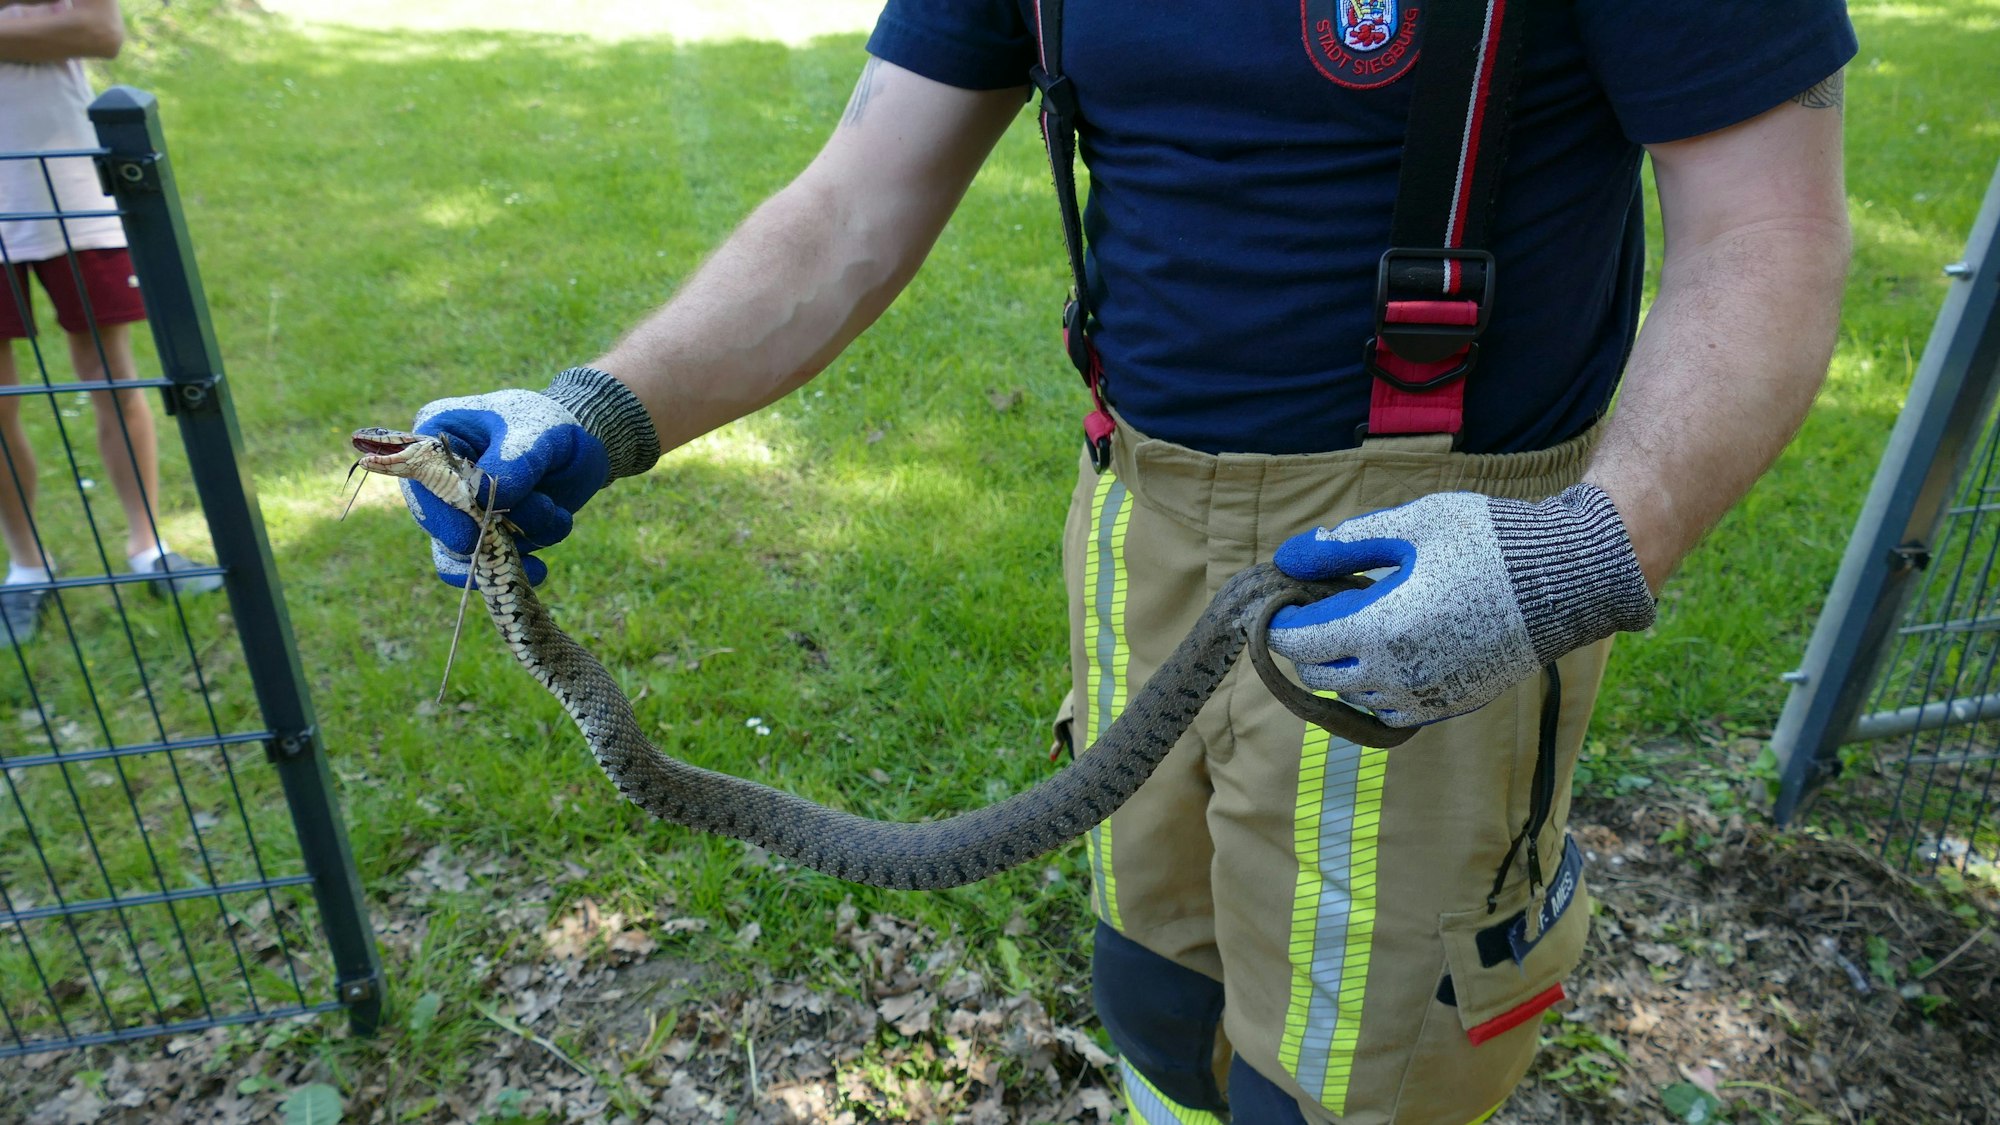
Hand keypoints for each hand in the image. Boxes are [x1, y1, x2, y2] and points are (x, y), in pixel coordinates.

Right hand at [403, 367, 660, 586]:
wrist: (579, 444)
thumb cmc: (547, 424)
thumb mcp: (536, 431)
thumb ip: (513, 460)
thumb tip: (481, 499)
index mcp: (433, 438)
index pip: (420, 480)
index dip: (447, 507)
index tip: (483, 519)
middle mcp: (436, 480)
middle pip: (441, 525)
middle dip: (494, 527)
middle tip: (541, 508)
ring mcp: (458, 513)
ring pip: (468, 551)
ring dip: (516, 543)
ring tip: (555, 513)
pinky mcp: (483, 537)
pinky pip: (485, 569)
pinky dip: (514, 570)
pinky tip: (539, 568)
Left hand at [1264, 484, 1655, 726]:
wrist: (1567, 581)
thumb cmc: (1489, 543)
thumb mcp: (1411, 525)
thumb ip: (1346, 544)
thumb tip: (1289, 556)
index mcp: (1381, 628)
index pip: (1302, 642)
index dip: (1281, 623)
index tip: (1282, 600)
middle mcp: (1398, 674)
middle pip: (1321, 674)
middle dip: (1307, 643)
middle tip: (1316, 607)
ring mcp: (1427, 696)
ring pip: (1355, 696)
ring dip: (1342, 667)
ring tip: (1354, 625)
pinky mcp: (1452, 705)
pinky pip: (1392, 711)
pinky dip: (1376, 689)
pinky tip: (1386, 654)